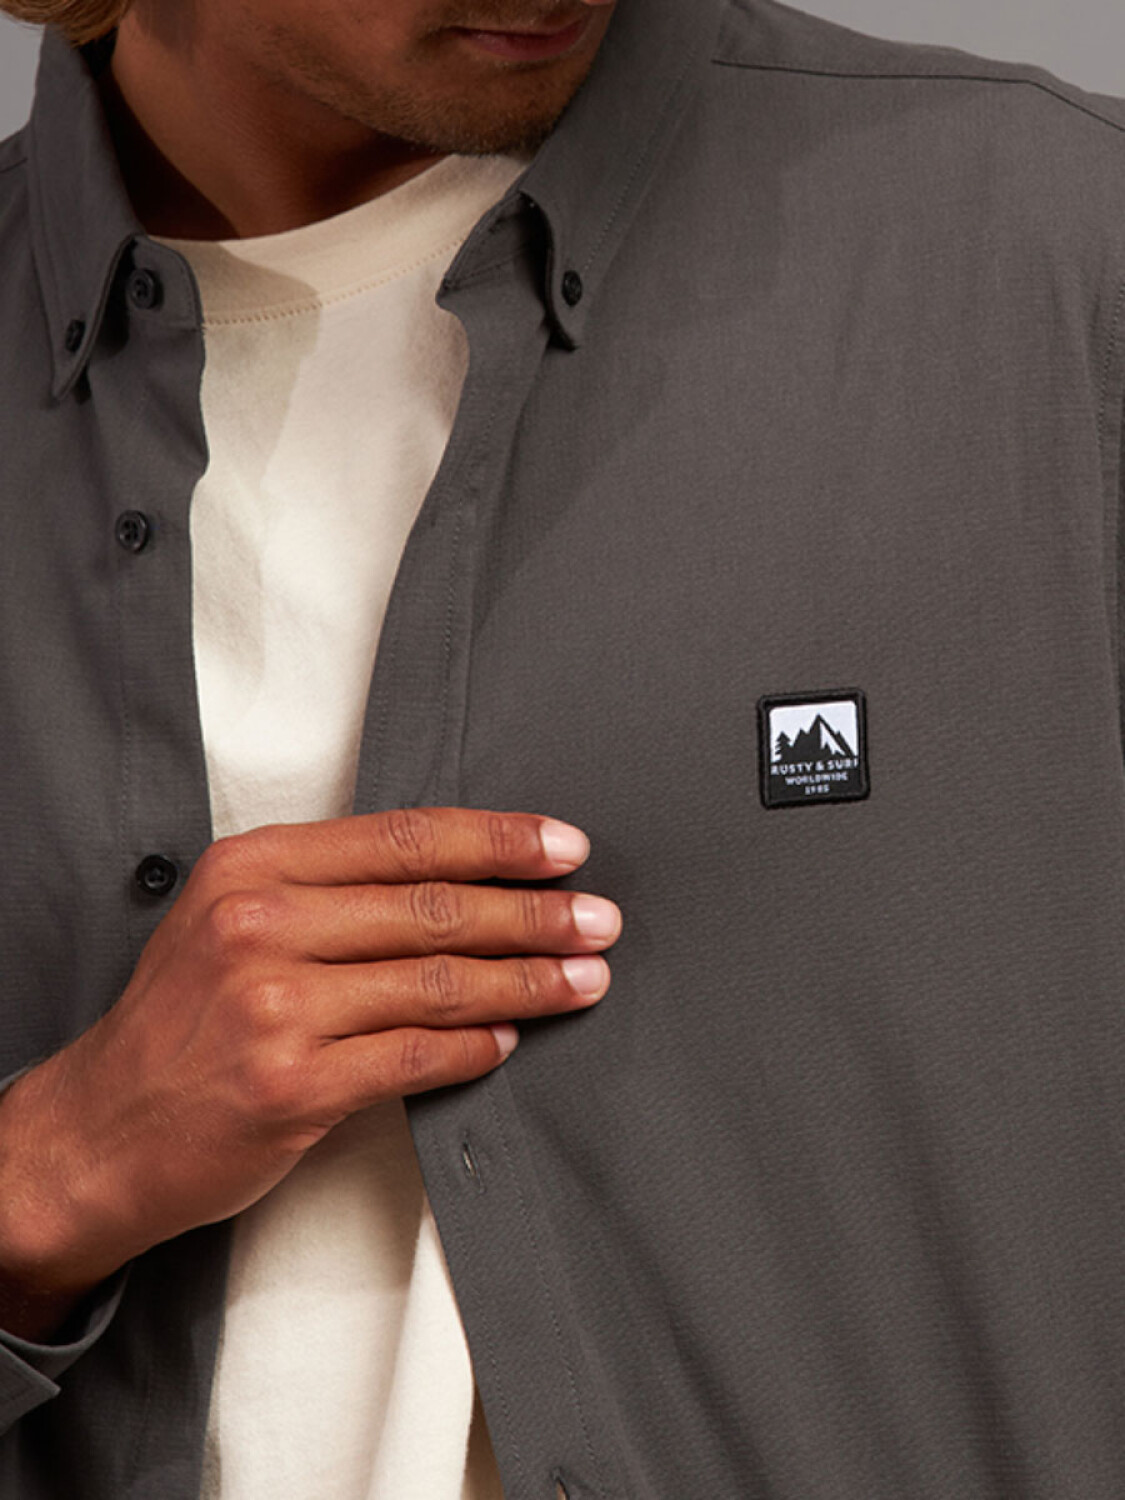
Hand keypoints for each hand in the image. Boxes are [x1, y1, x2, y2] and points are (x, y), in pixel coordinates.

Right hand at [0, 808, 619, 1337]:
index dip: (496, 839)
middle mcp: (260, 924)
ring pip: (437, 981)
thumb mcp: (231, 920)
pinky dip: (475, 1047)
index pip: (403, 837)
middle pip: (432, 906)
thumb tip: (459, 878)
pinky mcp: (292, 1085)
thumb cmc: (179, 1023)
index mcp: (252, 866)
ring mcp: (274, 1005)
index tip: (562, 846)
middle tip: (598, 918)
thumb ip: (328, 889)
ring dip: (527, 981)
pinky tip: (511, 1040)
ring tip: (584, 979)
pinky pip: (415, 1055)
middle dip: (533, 912)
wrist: (99, 1130)